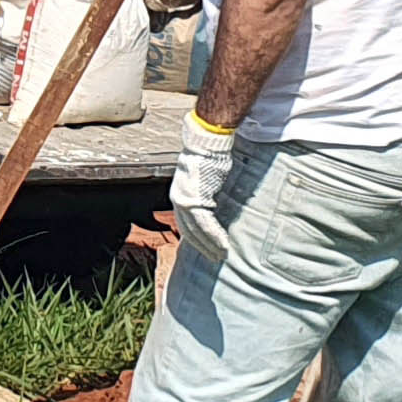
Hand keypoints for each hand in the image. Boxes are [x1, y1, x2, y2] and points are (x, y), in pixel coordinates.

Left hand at [169, 114, 238, 265]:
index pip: (185, 222)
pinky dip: (215, 238)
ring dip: (210, 246)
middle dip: (202, 246)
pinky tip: (223, 246)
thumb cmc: (208, 157)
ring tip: (221, 255)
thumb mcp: (202, 178)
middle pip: (189, 231)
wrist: (207, 144)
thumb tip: (213, 200)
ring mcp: (186, 202)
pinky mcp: (196, 202)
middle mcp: (179, 200)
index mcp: (179, 195)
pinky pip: (206, 226)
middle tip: (214, 257)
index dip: (195, 237)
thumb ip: (204, 191)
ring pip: (197, 232)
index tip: (205, 247)